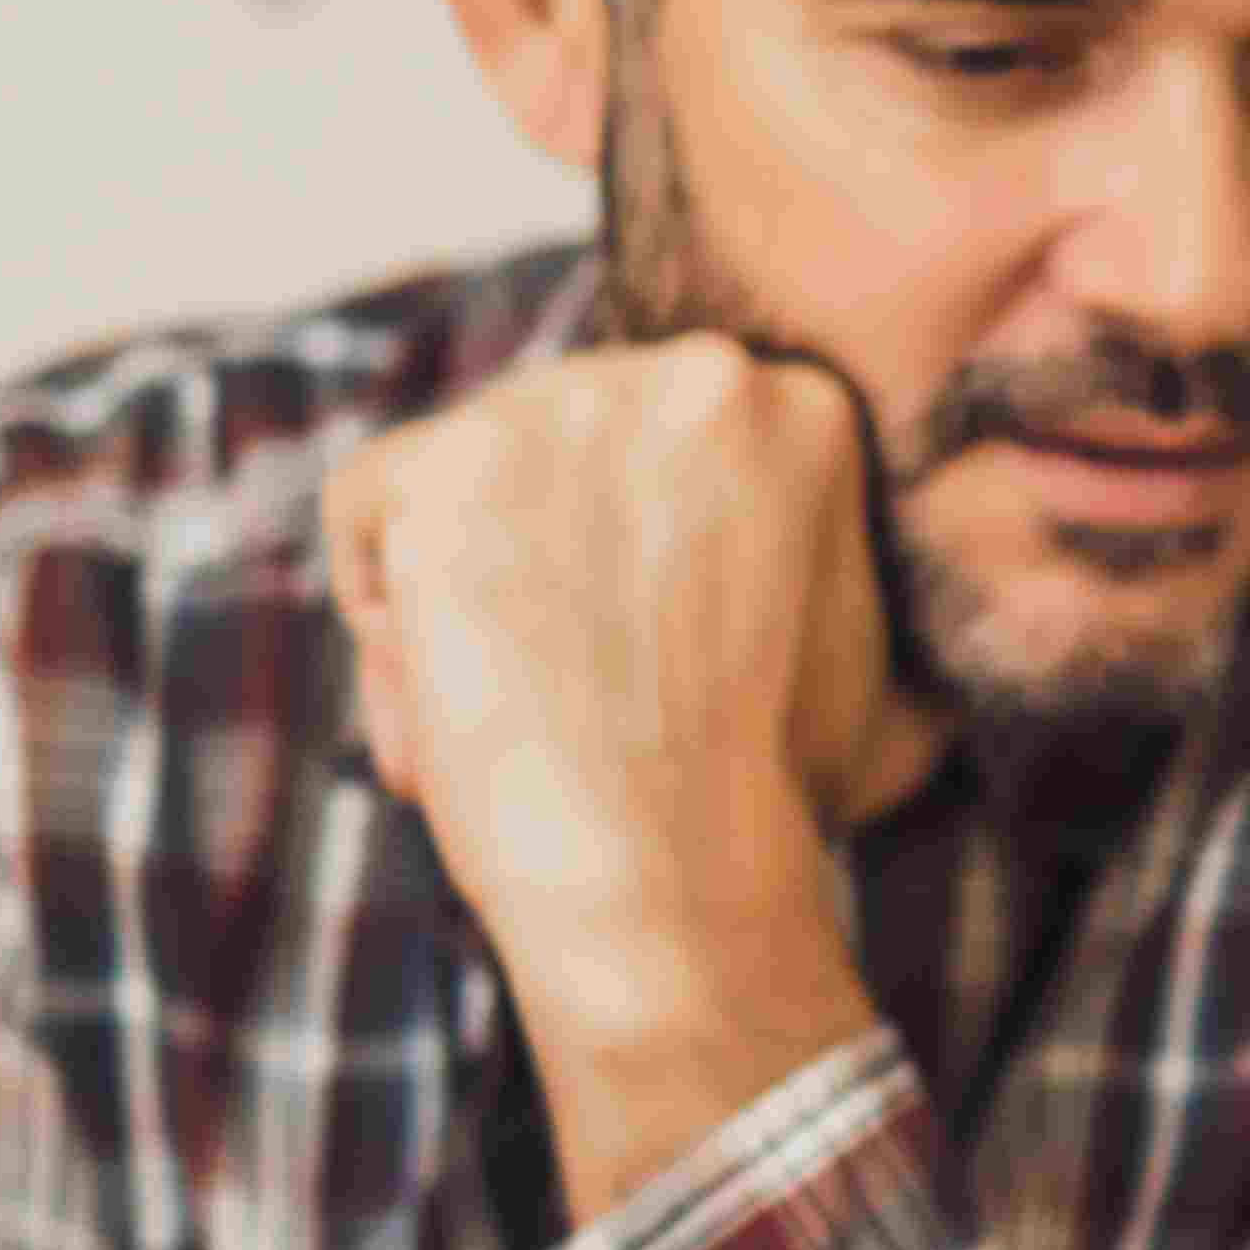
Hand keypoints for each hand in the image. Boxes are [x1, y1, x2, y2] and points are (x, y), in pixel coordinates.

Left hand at [320, 338, 937, 1209]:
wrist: (676, 875)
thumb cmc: (776, 804)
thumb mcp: (882, 671)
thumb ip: (842, 583)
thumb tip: (827, 578)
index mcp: (801, 407)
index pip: (668, 446)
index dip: (639, 558)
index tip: (640, 651)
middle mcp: (689, 375)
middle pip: (563, 448)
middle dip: (547, 562)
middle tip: (569, 689)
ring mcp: (558, 411)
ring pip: (466, 480)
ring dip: (469, 590)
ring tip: (511, 709)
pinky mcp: (441, 470)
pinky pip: (367, 508)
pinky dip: (382, 604)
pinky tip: (447, 690)